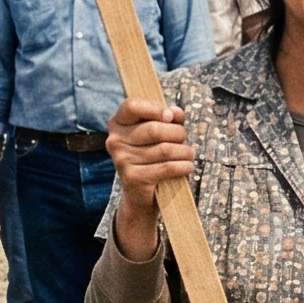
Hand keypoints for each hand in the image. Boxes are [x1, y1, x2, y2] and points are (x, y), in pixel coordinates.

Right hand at [105, 97, 193, 261]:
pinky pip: (167, 167)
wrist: (141, 196)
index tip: (170, 116)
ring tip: (188, 154)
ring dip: (184, 152)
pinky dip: (183, 166)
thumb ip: (167, 118)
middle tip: (184, 140)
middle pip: (154, 129)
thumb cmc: (152, 157)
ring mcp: (121, 159)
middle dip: (178, 133)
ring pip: (164, 150)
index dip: (154, 108)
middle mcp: (115, 140)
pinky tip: (187, 166)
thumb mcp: (158, 134)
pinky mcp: (132, 177)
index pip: (132, 106)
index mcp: (117, 123)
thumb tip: (176, 113)